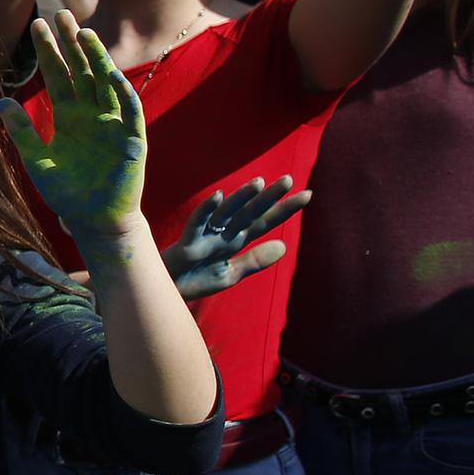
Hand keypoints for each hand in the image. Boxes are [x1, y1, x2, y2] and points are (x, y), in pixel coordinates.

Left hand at [0, 12, 145, 246]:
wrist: (94, 220)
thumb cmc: (67, 193)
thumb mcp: (37, 161)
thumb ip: (22, 132)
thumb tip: (1, 100)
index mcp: (68, 115)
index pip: (58, 74)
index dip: (49, 51)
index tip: (38, 25)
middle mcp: (91, 112)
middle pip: (82, 69)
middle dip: (72, 42)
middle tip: (61, 14)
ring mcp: (113, 122)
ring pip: (106, 81)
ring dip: (97, 58)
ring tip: (84, 33)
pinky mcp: (132, 138)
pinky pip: (129, 110)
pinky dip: (122, 93)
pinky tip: (111, 74)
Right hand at [161, 175, 310, 300]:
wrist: (166, 295)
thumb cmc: (194, 280)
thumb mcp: (230, 273)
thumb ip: (256, 260)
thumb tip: (285, 245)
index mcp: (235, 241)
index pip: (264, 222)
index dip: (284, 210)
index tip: (307, 195)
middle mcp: (223, 235)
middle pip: (250, 213)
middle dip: (269, 198)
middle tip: (289, 180)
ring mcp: (205, 238)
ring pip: (226, 214)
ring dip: (241, 199)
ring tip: (259, 183)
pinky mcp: (187, 245)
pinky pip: (197, 225)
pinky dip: (206, 211)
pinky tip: (218, 197)